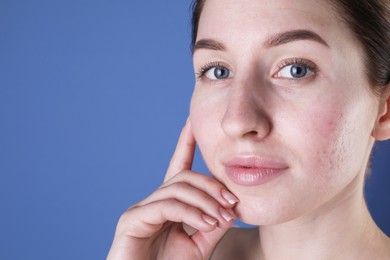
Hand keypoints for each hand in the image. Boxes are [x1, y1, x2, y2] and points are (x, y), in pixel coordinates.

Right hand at [107, 120, 238, 259]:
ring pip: (178, 189)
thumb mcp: (199, 247)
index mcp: (168, 206)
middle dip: (211, 184)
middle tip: (233, 201)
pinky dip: (191, 213)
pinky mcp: (131, 221)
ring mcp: (140, 210)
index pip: (179, 167)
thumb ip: (212, 226)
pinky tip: (207, 223)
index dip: (185, 143)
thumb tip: (230, 207)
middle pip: (184, 177)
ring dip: (205, 201)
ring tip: (223, 217)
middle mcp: (153, 202)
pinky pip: (167, 206)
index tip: (194, 122)